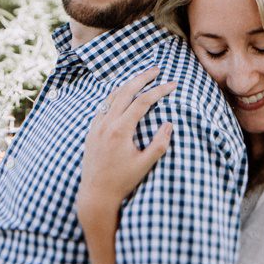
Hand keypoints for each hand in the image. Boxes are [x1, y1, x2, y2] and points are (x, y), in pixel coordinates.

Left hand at [78, 68, 174, 230]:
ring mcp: (96, 126)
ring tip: (141, 78)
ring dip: (128, 84)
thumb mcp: (145, 164)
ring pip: (112, 96)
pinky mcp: (91, 131)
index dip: (159, 91)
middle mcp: (106, 124)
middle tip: (157, 69)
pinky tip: (122, 96)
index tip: (172, 84)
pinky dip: (115, 96)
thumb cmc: (122, 181)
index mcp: (120, 130)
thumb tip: (169, 124)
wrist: (95, 194)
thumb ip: (159, 144)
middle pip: (125, 91)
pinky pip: (103, 106)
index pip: (142, 102)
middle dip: (142, 78)